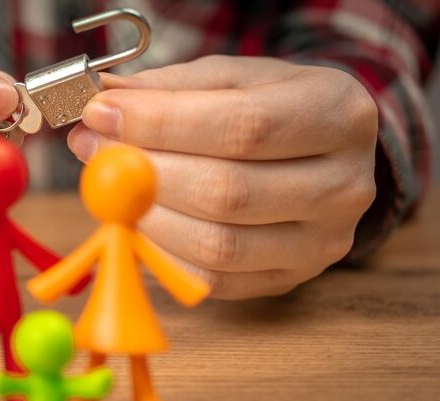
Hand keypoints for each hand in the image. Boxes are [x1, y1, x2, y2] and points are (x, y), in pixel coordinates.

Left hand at [68, 55, 376, 299]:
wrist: (325, 156)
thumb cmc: (275, 108)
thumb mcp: (233, 78)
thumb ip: (170, 90)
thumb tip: (105, 109)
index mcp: (338, 114)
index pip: (242, 127)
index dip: (162, 125)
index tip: (103, 115)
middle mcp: (343, 185)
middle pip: (227, 192)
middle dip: (144, 174)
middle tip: (96, 151)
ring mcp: (321, 242)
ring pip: (216, 245)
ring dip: (146, 218)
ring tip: (114, 187)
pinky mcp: (289, 279)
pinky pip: (211, 281)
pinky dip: (161, 253)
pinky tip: (139, 221)